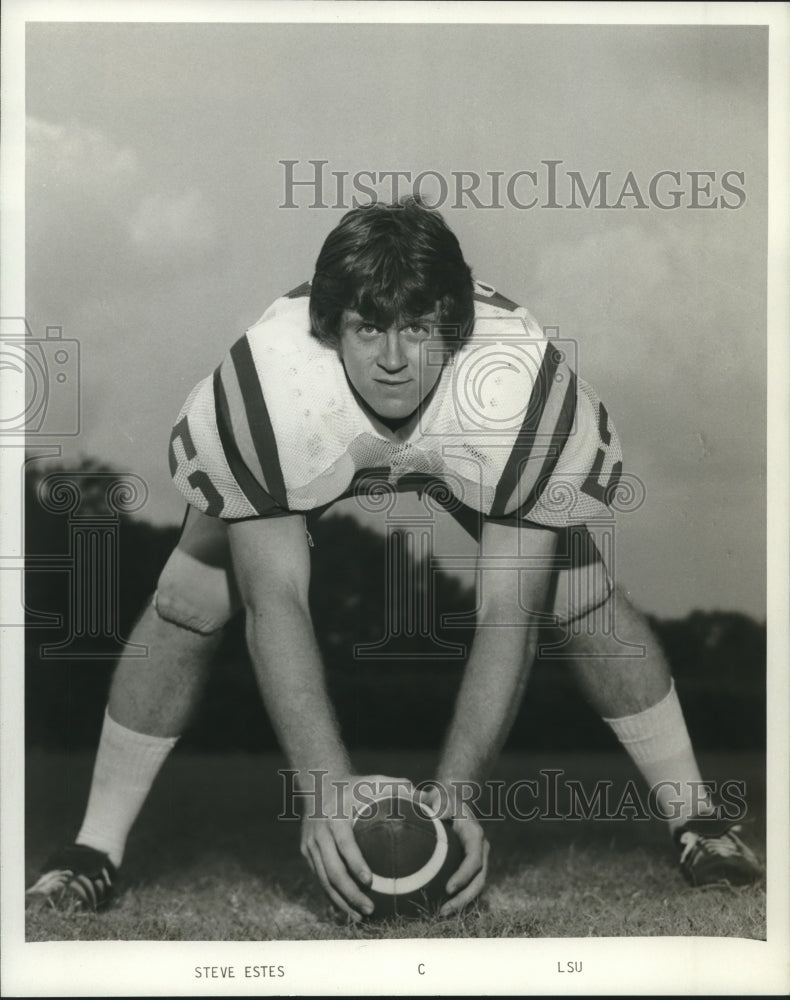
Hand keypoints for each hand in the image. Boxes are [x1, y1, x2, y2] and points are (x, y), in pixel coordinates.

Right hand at [300, 772, 413, 920]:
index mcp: (336, 815)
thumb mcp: (375, 781)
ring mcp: (310, 844)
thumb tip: (431, 799)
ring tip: (361, 917)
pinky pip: (320, 879)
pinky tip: (349, 909)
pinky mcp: (307, 853)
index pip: (344, 843)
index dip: (355, 863)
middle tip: (370, 909)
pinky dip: (333, 896)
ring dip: (341, 901)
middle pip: (331, 870)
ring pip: (323, 880)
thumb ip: (401, 788)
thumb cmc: (356, 785)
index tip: (370, 881)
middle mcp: (319, 832)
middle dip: (350, 893)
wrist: (319, 783)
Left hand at [419, 782, 488, 915]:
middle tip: (444, 911)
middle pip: (479, 880)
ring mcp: (478, 860)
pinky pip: (469, 886)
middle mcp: (480, 849)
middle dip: (464, 898)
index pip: (474, 860)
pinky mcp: (471, 867)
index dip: (464, 876)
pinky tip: (441, 906)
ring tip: (442, 913)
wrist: (453, 800)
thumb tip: (436, 815)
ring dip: (462, 902)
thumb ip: (439, 804)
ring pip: (476, 886)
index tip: (448, 888)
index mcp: (475, 835)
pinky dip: (459, 898)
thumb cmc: (444, 800)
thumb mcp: (442, 798)